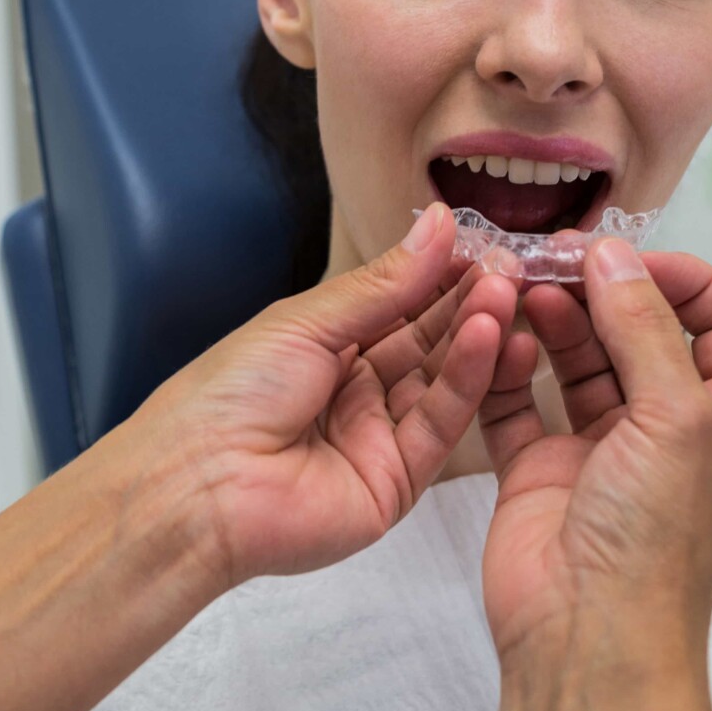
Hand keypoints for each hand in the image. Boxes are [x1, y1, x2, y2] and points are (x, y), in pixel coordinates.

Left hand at [131, 202, 521, 588]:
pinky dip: (467, 379)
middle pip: (426, 341)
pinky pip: (441, 424)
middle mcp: (356, 390)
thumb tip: (441, 224)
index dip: (441, 275)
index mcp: (324, 346)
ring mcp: (379, 436)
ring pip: (442, 380)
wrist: (197, 486)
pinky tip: (489, 335)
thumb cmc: (231, 392)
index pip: (398, 305)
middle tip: (514, 265)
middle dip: (469, 301)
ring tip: (508, 291)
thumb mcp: (307, 322)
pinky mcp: (398, 481)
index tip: (486, 243)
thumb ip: (383, 283)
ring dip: (476, 335)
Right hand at [479, 240, 711, 659]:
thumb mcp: (676, 418)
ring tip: (521, 285)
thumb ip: (645, 328)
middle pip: (638, 332)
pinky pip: (519, 398)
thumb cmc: (654, 550)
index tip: (630, 257)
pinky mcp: (540, 466)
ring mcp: (601, 448)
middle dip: (600, 289)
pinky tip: (497, 337)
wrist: (586, 634)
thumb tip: (616, 258)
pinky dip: (506, 364)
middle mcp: (666, 430)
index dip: (682, 280)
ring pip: (575, 358)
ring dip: (551, 318)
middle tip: (557, 258)